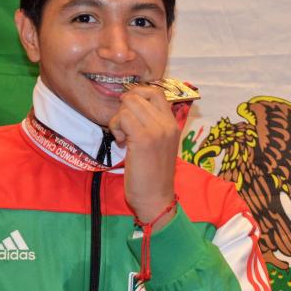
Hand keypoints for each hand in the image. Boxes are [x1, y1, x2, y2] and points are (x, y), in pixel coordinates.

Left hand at [108, 84, 178, 231]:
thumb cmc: (153, 175)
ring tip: (123, 137)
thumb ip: (152, 125)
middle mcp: (168, 123)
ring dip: (119, 119)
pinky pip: (123, 118)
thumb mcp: (158, 144)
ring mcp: (157, 130)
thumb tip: (131, 105)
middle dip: (125, 109)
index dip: (137, 95)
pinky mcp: (143, 138)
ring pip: (129, 104)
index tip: (129, 112)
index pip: (156, 92)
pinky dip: (116, 127)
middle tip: (124, 129)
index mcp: (173, 124)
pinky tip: (121, 142)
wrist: (155, 198)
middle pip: (139, 95)